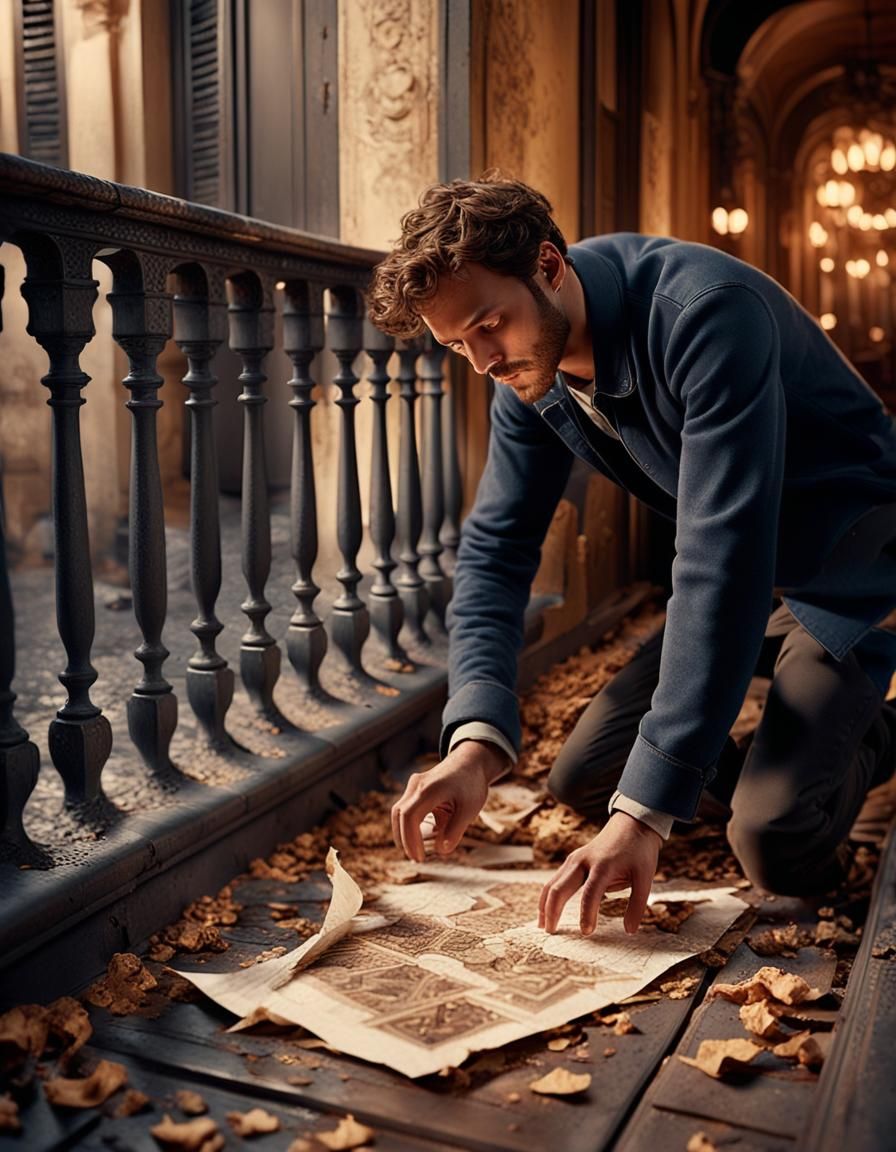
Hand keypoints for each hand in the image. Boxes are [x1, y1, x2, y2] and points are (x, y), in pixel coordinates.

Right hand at [391, 741, 507, 861]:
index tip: (420, 858)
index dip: (411, 840)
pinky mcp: (416, 788)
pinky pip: (407, 808)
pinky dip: (411, 823)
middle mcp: (417, 785)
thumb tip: (441, 851)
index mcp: (429, 789)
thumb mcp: (470, 809)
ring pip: (400, 811)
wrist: (471, 760)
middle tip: (416, 859)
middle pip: (400, 814)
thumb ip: (455, 830)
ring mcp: (414, 785)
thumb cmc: (472, 784)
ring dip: (404, 832)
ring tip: (415, 851)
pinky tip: (423, 835)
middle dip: (404, 839)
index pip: (410, 817)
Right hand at [538, 811, 660, 935]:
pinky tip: (546, 909)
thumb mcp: (646, 877)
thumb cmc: (639, 851)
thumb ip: (637, 905)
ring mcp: (574, 859)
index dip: (586, 914)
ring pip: (552, 883)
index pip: (590, 894)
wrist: (632, 824)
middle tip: (551, 933)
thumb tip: (629, 930)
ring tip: (542, 926)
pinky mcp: (572, 860)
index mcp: (603, 865)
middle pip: (559, 888)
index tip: (587, 933)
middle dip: (552, 911)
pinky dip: (548, 896)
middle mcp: (583, 861)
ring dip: (544, 904)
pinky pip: (555, 880)